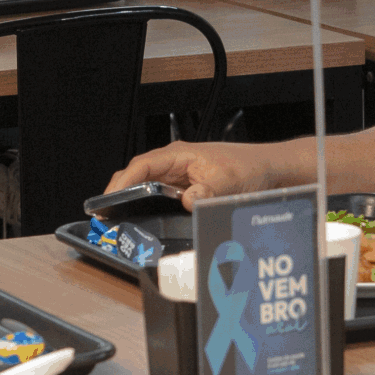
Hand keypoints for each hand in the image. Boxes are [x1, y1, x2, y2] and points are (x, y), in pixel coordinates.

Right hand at [103, 141, 290, 208]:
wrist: (268, 170)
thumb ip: (207, 192)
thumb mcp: (228, 182)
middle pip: (137, 175)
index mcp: (180, 155)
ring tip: (117, 218)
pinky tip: (142, 219)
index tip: (110, 198)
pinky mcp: (184, 186)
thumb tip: (187, 201)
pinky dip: (146, 205)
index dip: (123, 182)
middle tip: (106, 214)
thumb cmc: (249, 168)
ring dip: (131, 199)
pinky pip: (158, 195)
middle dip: (119, 192)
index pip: (142, 165)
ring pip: (146, 186)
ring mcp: (178, 175)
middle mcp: (175, 163)